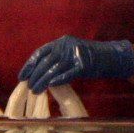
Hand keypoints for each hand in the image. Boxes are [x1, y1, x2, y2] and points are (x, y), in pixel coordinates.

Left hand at [17, 36, 133, 93]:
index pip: (40, 52)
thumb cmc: (89, 58)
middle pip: (46, 61)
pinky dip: (59, 79)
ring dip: (43, 81)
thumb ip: (56, 59)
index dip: (30, 65)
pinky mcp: (84, 65)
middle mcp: (67, 45)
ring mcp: (76, 54)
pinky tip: (50, 86)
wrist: (111, 57)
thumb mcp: (71, 53)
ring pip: (54, 68)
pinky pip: (68, 73)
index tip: (22, 76)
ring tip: (36, 90)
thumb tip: (38, 72)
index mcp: (62, 41)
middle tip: (29, 87)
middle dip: (35, 75)